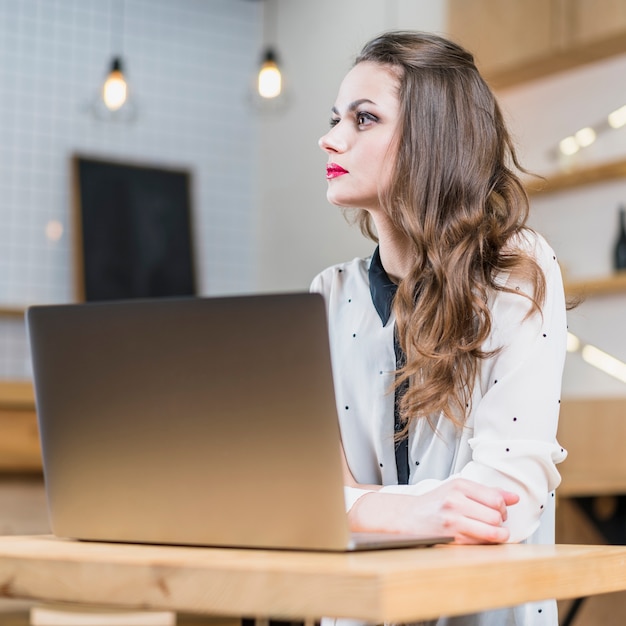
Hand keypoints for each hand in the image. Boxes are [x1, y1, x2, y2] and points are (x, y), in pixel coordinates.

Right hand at [348, 478, 519, 543]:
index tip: (499, 511)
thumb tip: (514, 498)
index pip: (496, 499)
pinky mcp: (451, 539)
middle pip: (496, 516)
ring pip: (492, 532)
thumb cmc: (434, 503)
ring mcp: (453, 521)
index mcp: (459, 486)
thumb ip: (488, 492)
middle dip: (500, 522)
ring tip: (491, 533)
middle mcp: (455, 501)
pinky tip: (478, 539)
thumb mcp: (458, 489)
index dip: (503, 508)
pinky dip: (486, 544)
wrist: (408, 517)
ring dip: (497, 535)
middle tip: (493, 522)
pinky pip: (481, 544)